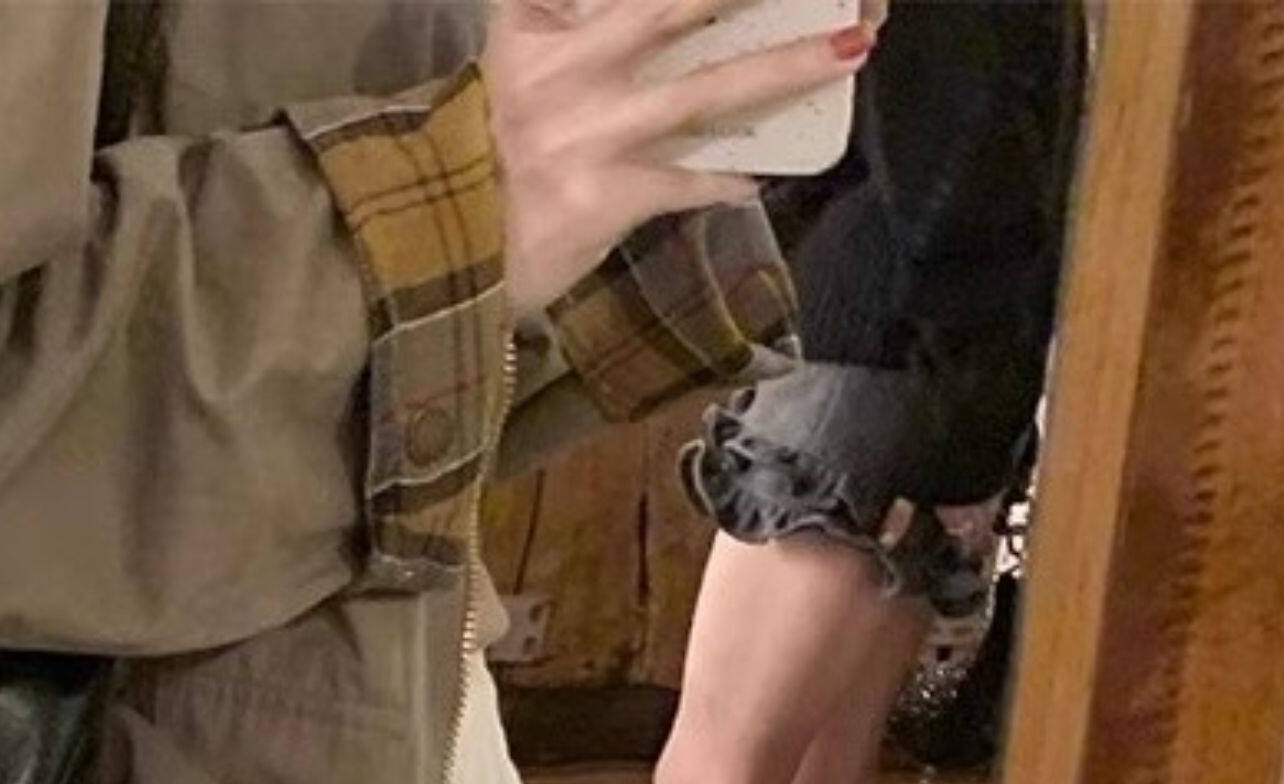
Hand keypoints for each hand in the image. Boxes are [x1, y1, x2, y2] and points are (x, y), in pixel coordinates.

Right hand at [484, 0, 875, 316]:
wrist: (433, 258)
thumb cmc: (473, 165)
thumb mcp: (508, 68)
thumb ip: (560, 22)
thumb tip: (634, 46)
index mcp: (535, 29)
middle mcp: (565, 70)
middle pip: (673, 7)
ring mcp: (588, 135)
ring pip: (706, 90)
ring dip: (786, 67)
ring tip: (850, 46)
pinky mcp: (603, 199)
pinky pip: (685, 183)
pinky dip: (724, 179)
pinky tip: (758, 174)